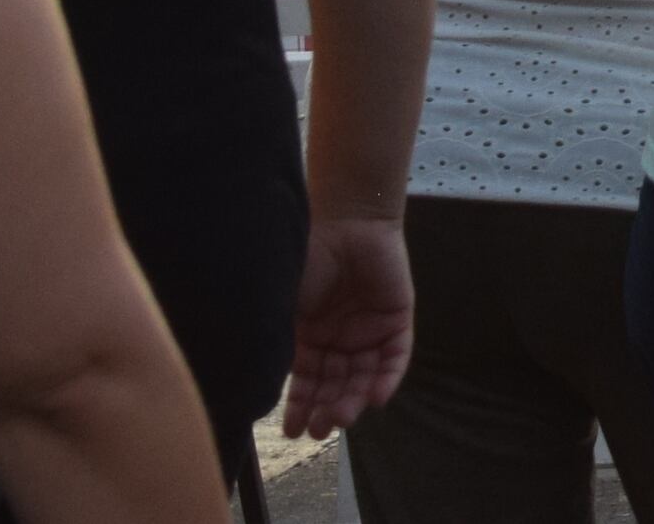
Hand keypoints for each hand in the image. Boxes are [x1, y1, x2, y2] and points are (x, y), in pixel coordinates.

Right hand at [276, 210, 413, 434]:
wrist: (346, 222)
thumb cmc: (305, 260)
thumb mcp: (281, 307)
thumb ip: (275, 343)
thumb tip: (256, 386)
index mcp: (308, 338)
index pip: (306, 383)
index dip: (299, 408)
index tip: (291, 432)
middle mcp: (338, 339)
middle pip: (335, 385)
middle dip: (326, 409)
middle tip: (319, 430)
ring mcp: (368, 330)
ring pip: (364, 377)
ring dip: (354, 400)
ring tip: (342, 418)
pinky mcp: (397, 319)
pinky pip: (396, 357)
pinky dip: (388, 378)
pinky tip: (377, 398)